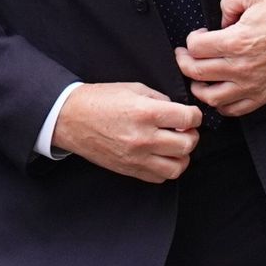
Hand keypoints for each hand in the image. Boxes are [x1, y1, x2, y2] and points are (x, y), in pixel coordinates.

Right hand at [51, 82, 201, 182]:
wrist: (70, 118)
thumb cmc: (99, 100)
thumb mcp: (133, 88)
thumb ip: (159, 99)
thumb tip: (177, 112)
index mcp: (146, 112)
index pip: (188, 118)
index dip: (195, 115)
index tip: (191, 115)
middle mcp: (144, 138)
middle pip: (187, 144)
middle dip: (191, 135)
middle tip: (185, 129)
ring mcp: (137, 157)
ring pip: (178, 166)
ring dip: (182, 156)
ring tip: (175, 146)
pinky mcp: (129, 170)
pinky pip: (159, 177)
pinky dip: (166, 168)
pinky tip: (161, 156)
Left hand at [174, 0, 265, 117]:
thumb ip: (228, 3)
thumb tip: (217, 22)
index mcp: (236, 41)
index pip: (195, 48)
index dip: (191, 40)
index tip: (198, 36)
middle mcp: (240, 66)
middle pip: (196, 72)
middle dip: (184, 62)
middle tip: (185, 56)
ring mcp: (251, 84)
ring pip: (209, 96)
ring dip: (198, 87)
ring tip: (199, 78)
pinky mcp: (261, 96)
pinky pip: (232, 110)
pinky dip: (220, 104)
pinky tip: (218, 92)